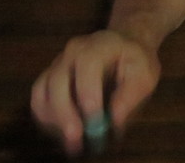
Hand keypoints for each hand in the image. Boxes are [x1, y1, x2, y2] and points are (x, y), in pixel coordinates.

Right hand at [31, 30, 160, 156]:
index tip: (94, 120)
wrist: (124, 46)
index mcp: (99, 45)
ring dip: (53, 119)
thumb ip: (131, 94)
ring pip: (42, 91)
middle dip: (64, 112)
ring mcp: (57, 64)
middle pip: (57, 80)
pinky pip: (39, 100)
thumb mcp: (145, 73)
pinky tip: (64, 132)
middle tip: (76, 137)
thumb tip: (115, 119)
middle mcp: (72, 52)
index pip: (87, 64)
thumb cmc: (135, 61)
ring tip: (72, 140)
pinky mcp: (48, 79)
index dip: (87, 93)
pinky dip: (47, 119)